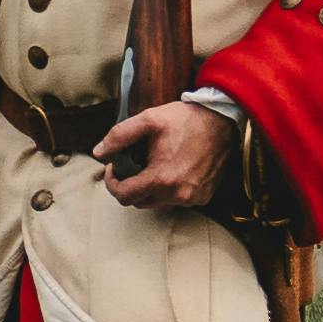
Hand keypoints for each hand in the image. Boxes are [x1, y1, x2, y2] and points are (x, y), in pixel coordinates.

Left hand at [92, 100, 227, 210]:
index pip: (124, 197)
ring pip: (158, 202)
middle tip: (132, 164)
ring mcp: (193, 198)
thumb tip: (99, 153)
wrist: (223, 120)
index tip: (114, 168)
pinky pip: (178, 200)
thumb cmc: (187, 119)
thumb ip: (119, 136)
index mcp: (161, 178)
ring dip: (150, 188)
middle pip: (140, 202)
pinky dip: (169, 189)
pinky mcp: (204, 196)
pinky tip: (172, 169)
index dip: (112, 183)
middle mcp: (178, 194)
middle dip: (130, 185)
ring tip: (153, 164)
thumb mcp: (148, 120)